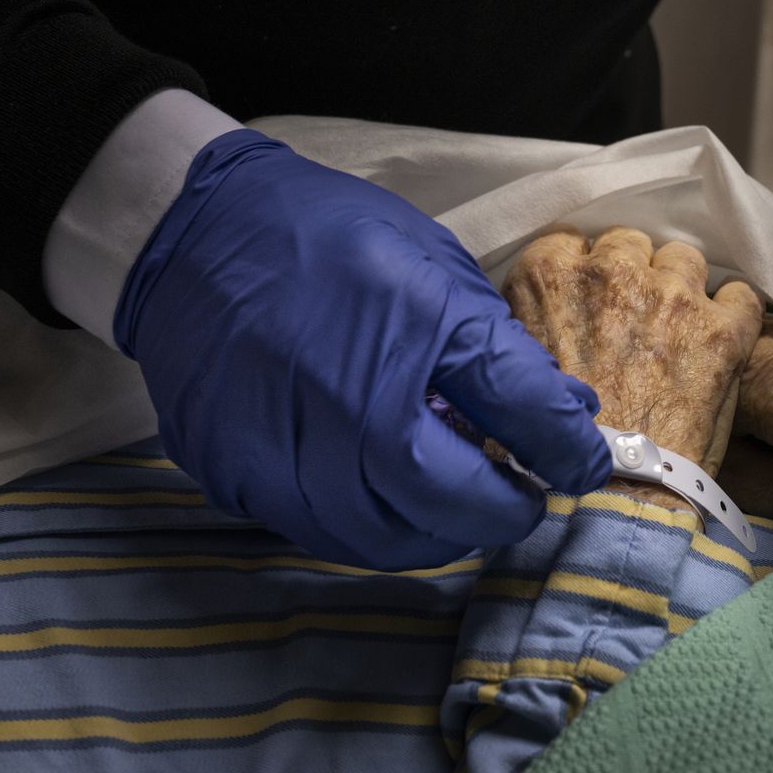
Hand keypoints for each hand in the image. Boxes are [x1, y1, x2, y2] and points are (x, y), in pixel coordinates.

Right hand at [112, 130, 612, 569]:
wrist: (192, 232)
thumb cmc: (324, 238)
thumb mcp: (431, 266)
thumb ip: (496, 351)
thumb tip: (565, 414)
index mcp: (410, 334)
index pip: (520, 418)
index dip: (565, 454)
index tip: (580, 469)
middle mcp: (346, 408)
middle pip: (450, 508)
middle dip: (498, 515)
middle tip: (517, 501)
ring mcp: (282, 452)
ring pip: (382, 540)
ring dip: (432, 532)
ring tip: (451, 504)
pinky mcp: (234, 476)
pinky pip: (316, 529)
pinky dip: (362, 522)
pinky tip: (377, 490)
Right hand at [501, 227, 763, 510]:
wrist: (605, 498)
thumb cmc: (545, 449)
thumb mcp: (517, 369)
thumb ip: (532, 326)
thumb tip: (550, 320)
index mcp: (545, 278)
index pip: (571, 243)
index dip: (583, 276)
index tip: (589, 307)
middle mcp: (608, 271)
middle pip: (628, 245)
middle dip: (631, 279)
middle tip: (632, 325)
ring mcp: (669, 294)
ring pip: (683, 260)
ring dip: (679, 290)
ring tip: (677, 335)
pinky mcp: (721, 328)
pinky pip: (740, 294)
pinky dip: (733, 315)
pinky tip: (720, 345)